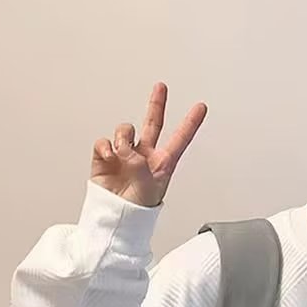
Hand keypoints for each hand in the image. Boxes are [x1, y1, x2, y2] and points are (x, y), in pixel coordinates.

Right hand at [90, 82, 206, 207]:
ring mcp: (124, 155)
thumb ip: (139, 163)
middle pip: (152, 124)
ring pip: (125, 130)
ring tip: (122, 154)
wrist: (116, 219)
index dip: (190, 123)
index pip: (180, 139)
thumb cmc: (138, 209)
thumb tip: (124, 149)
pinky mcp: (104, 158)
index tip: (201, 107)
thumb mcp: (149, 186)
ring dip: (124, 137)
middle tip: (161, 87)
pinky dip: (105, 146)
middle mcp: (144, 156)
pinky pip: (104, 142)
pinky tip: (109, 157)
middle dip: (156, 105)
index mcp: (162, 164)